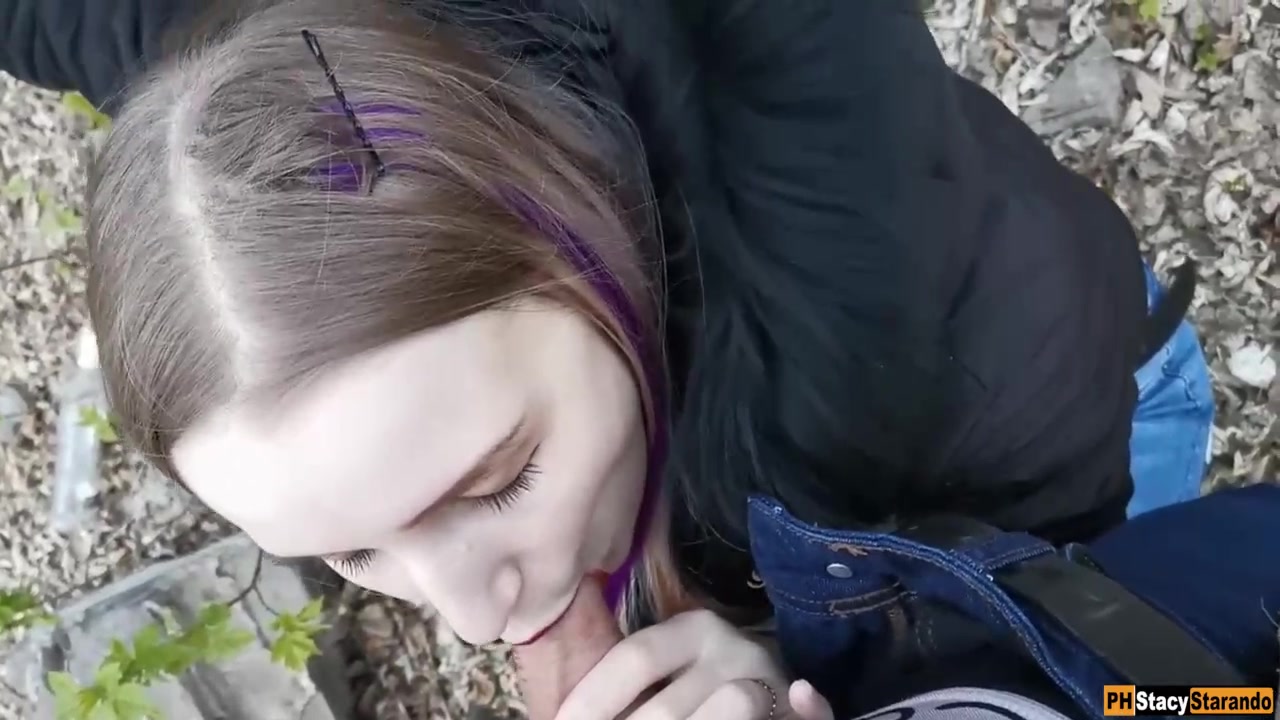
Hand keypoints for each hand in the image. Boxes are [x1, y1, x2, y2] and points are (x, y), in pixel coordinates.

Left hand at [552, 608, 834, 719]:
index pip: (635, 658)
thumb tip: (560, 711)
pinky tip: (798, 700)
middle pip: (669, 706)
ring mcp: (769, 679)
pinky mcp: (800, 704)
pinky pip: (813, 710)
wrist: (771, 680)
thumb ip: (626, 678)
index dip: (595, 698)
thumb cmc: (699, 681)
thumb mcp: (668, 666)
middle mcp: (731, 647)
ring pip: (729, 713)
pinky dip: (809, 709)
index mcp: (690, 629)